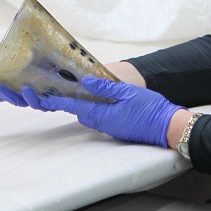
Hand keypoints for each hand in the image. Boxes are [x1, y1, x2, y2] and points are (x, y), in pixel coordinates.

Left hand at [33, 76, 183, 146]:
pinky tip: (99, 100)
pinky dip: (95, 109)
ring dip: (83, 105)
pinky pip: (101, 118)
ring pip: (90, 115)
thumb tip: (85, 81)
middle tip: (59, 89)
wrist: (167, 127)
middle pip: (80, 111)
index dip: (58, 100)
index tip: (42, 96)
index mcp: (102, 115)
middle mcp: (102, 124)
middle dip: (69, 101)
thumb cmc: (150, 109)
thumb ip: (104, 88)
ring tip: (79, 91)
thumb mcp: (127, 93)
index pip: (74, 106)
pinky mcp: (118, 129)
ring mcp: (110, 128)